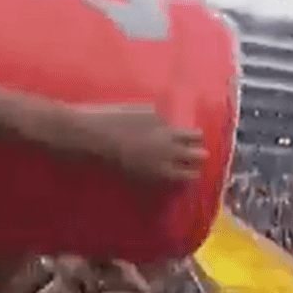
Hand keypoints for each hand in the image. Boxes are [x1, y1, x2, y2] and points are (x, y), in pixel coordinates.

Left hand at [68, 104, 206, 184]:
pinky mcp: (155, 113)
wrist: (92, 137)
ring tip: (195, 136)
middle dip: (198, 155)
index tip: (194, 172)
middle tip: (199, 154)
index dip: (193, 173)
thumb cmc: (107, 165)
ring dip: (194, 137)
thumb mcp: (134, 178)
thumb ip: (153, 176)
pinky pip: (168, 119)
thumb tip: (163, 173)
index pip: (190, 175)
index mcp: (164, 171)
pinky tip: (165, 121)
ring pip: (191, 134)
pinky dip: (168, 122)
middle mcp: (170, 152)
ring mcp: (165, 130)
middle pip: (197, 154)